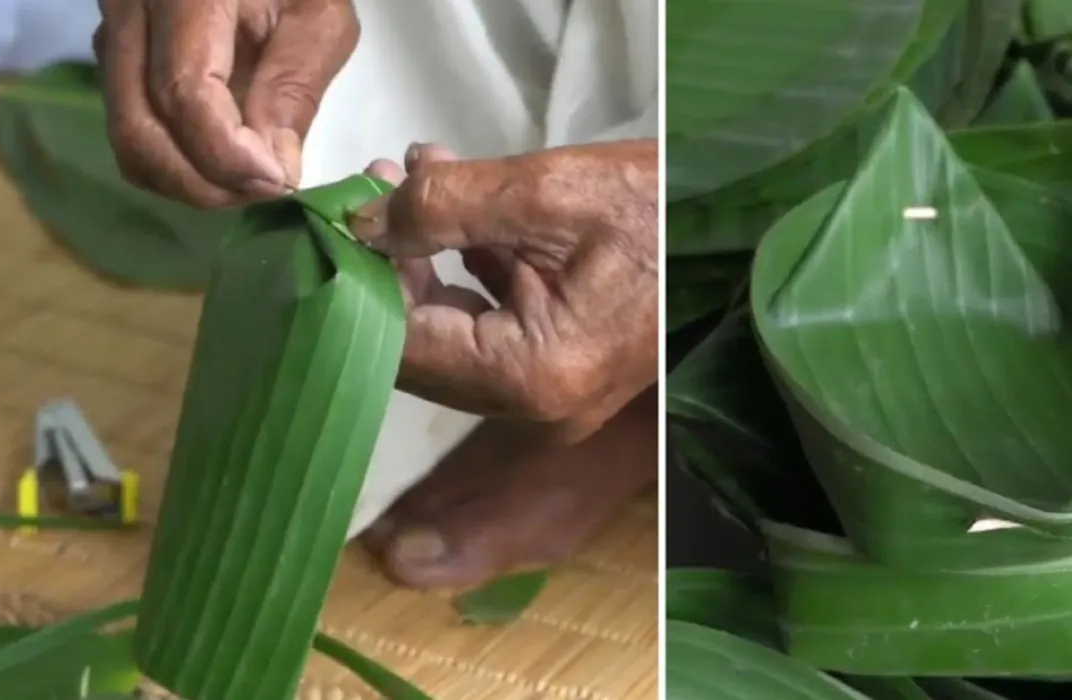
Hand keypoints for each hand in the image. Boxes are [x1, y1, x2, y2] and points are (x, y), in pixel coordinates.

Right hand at [93, 0, 358, 207]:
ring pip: (126, 137)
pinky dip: (175, 161)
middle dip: (205, 182)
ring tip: (251, 181)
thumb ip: (295, 87)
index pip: (183, 92)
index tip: (277, 180)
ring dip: (189, 180)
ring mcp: (110, 33)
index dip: (227, 153)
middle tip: (266, 190)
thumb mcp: (318, 14)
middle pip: (139, 128)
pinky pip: (131, 126)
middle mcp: (126, 10)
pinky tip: (224, 161)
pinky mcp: (115, 56)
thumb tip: (275, 169)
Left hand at [355, 141, 658, 442]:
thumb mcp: (547, 192)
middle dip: (388, 267)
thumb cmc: (658, 210)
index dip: (359, 283)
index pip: (404, 346)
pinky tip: (450, 200)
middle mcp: (537, 405)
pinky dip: (464, 267)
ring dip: (422, 258)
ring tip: (405, 177)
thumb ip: (443, 207)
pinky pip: (489, 325)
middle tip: (368, 191)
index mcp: (534, 376)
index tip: (335, 223)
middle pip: (421, 349)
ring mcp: (551, 395)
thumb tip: (362, 223)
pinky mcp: (563, 368)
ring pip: (451, 334)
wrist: (735, 229)